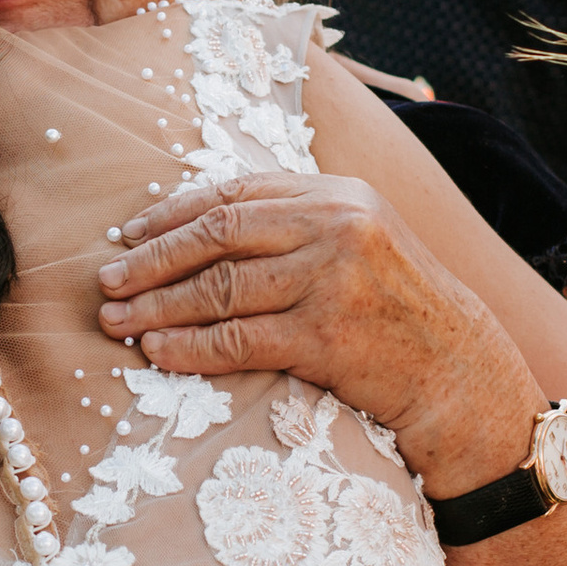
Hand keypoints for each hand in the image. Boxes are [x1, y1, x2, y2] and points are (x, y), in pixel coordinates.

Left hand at [95, 171, 534, 494]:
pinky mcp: (326, 338)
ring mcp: (332, 281)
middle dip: (151, 259)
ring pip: (220, 289)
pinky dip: (190, 348)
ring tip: (117, 321)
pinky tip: (158, 352)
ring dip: (158, 307)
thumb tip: (202, 225)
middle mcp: (335, 227)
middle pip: (217, 235)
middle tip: (106, 280)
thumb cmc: (399, 310)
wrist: (460, 371)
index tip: (129, 234)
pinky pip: (238, 341)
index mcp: (336, 194)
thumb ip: (296, 224)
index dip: (172, 214)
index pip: (235, 194)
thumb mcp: (361, 240)